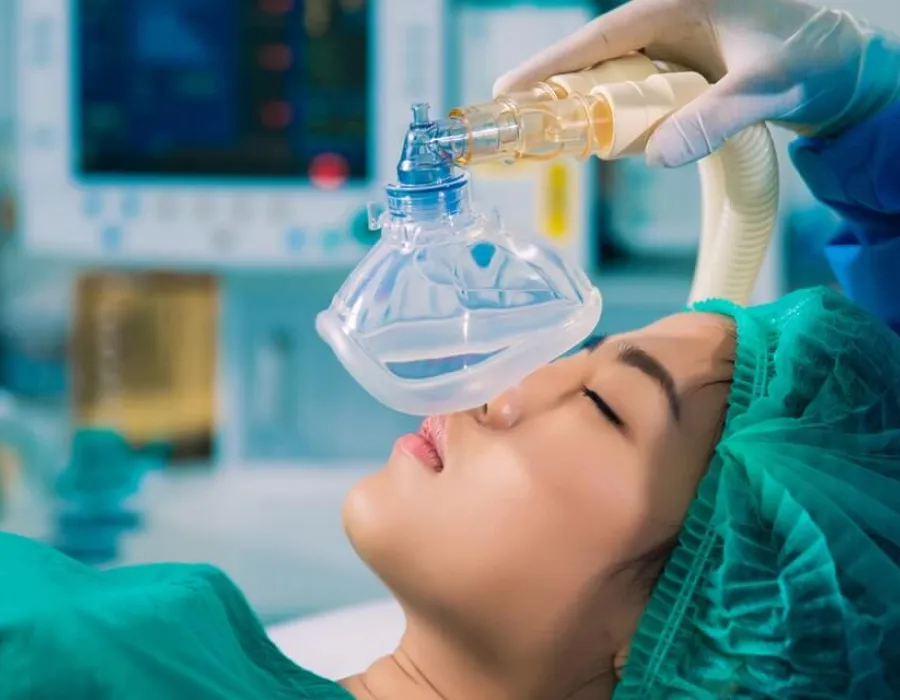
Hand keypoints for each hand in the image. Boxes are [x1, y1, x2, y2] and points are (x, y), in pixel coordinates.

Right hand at [493, 0, 899, 166]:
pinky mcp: (681, 76)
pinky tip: (608, 144)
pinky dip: (618, 122)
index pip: (599, 36)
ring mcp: (673, 51)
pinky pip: (637, 99)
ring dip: (587, 113)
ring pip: (613, 82)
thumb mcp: (764, 85)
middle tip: (524, 128)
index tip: (509, 89)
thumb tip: (657, 156)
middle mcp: (667, 23)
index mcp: (677, 3)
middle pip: (595, 60)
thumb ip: (714, 118)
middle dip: (559, 94)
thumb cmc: (813, 56)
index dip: (550, 64)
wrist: (843, 70)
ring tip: (559, 142)